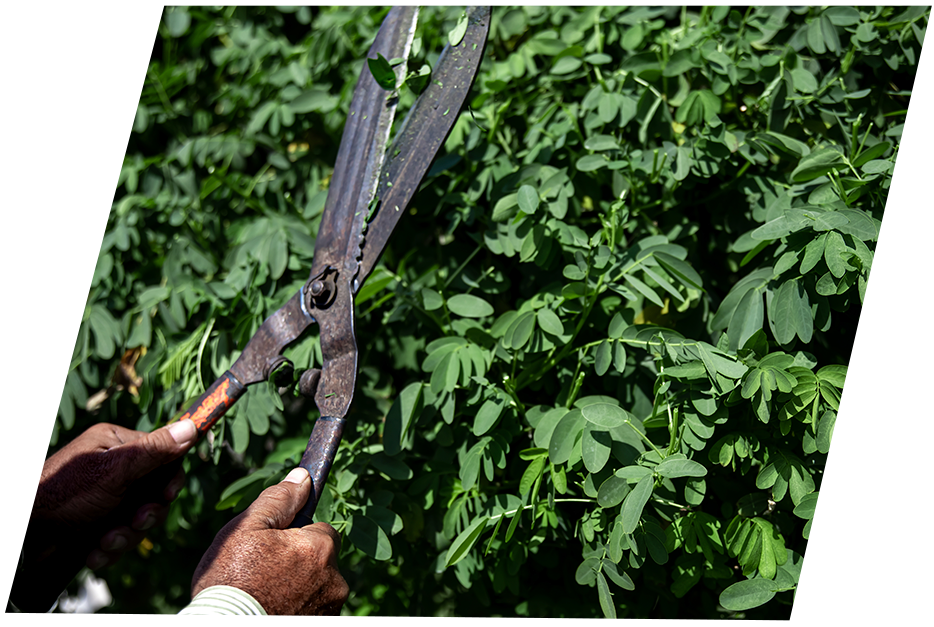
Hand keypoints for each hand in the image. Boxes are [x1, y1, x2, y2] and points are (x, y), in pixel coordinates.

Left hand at [10, 419, 197, 569]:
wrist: (23, 533)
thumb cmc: (66, 493)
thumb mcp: (115, 470)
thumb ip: (155, 450)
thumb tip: (192, 426)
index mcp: (117, 445)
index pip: (164, 457)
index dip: (169, 480)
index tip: (166, 495)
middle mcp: (113, 468)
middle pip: (155, 493)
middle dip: (145, 515)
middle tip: (135, 521)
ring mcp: (106, 497)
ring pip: (139, 519)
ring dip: (126, 536)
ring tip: (105, 541)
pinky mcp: (98, 523)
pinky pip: (121, 535)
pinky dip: (110, 548)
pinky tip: (93, 552)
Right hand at [191, 467, 348, 620]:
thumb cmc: (231, 579)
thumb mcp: (246, 529)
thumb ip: (278, 500)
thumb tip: (303, 477)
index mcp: (320, 547)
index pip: (321, 531)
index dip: (297, 537)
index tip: (275, 549)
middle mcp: (335, 580)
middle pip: (322, 561)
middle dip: (301, 564)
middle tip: (266, 575)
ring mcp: (330, 610)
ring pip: (319, 589)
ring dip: (301, 589)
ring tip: (267, 596)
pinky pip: (316, 613)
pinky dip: (300, 612)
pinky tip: (274, 612)